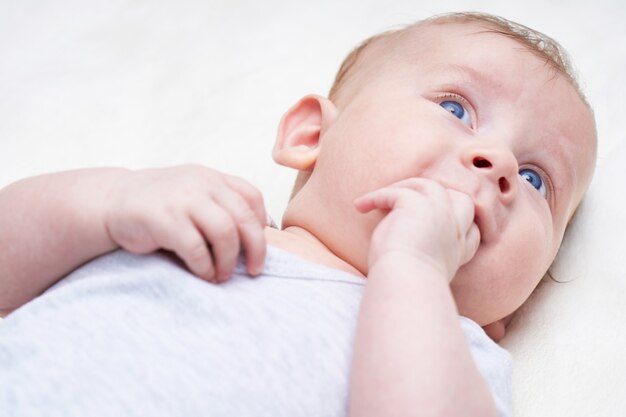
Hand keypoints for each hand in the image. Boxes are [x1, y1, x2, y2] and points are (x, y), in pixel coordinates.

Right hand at [103, 165, 266, 282]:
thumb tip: (257, 237)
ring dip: (228, 260)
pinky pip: (196, 248)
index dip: (260, 223)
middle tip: (254, 270)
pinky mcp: (164, 220)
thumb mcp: (193, 192)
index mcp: (212, 178)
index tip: (256, 245)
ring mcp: (182, 200)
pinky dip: (204, 266)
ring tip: (222, 275)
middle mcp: (201, 185)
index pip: (251, 196)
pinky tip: (203, 274)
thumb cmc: (160, 204)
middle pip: (244, 218)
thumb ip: (220, 205)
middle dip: (255, 248)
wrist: (111, 201)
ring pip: (224, 233)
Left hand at [354, 178, 479, 280]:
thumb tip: (401, 243)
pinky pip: (395, 192)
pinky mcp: (417, 205)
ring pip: (429, 186)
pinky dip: (375, 197)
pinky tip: (360, 206)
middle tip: (411, 201)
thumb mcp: (424, 270)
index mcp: (458, 250)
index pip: (470, 231)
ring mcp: (439, 214)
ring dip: (405, 188)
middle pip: (462, 200)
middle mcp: (454, 230)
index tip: (436, 227)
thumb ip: (423, 255)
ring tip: (381, 197)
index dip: (457, 223)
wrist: (406, 285)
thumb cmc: (406, 287)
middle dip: (441, 196)